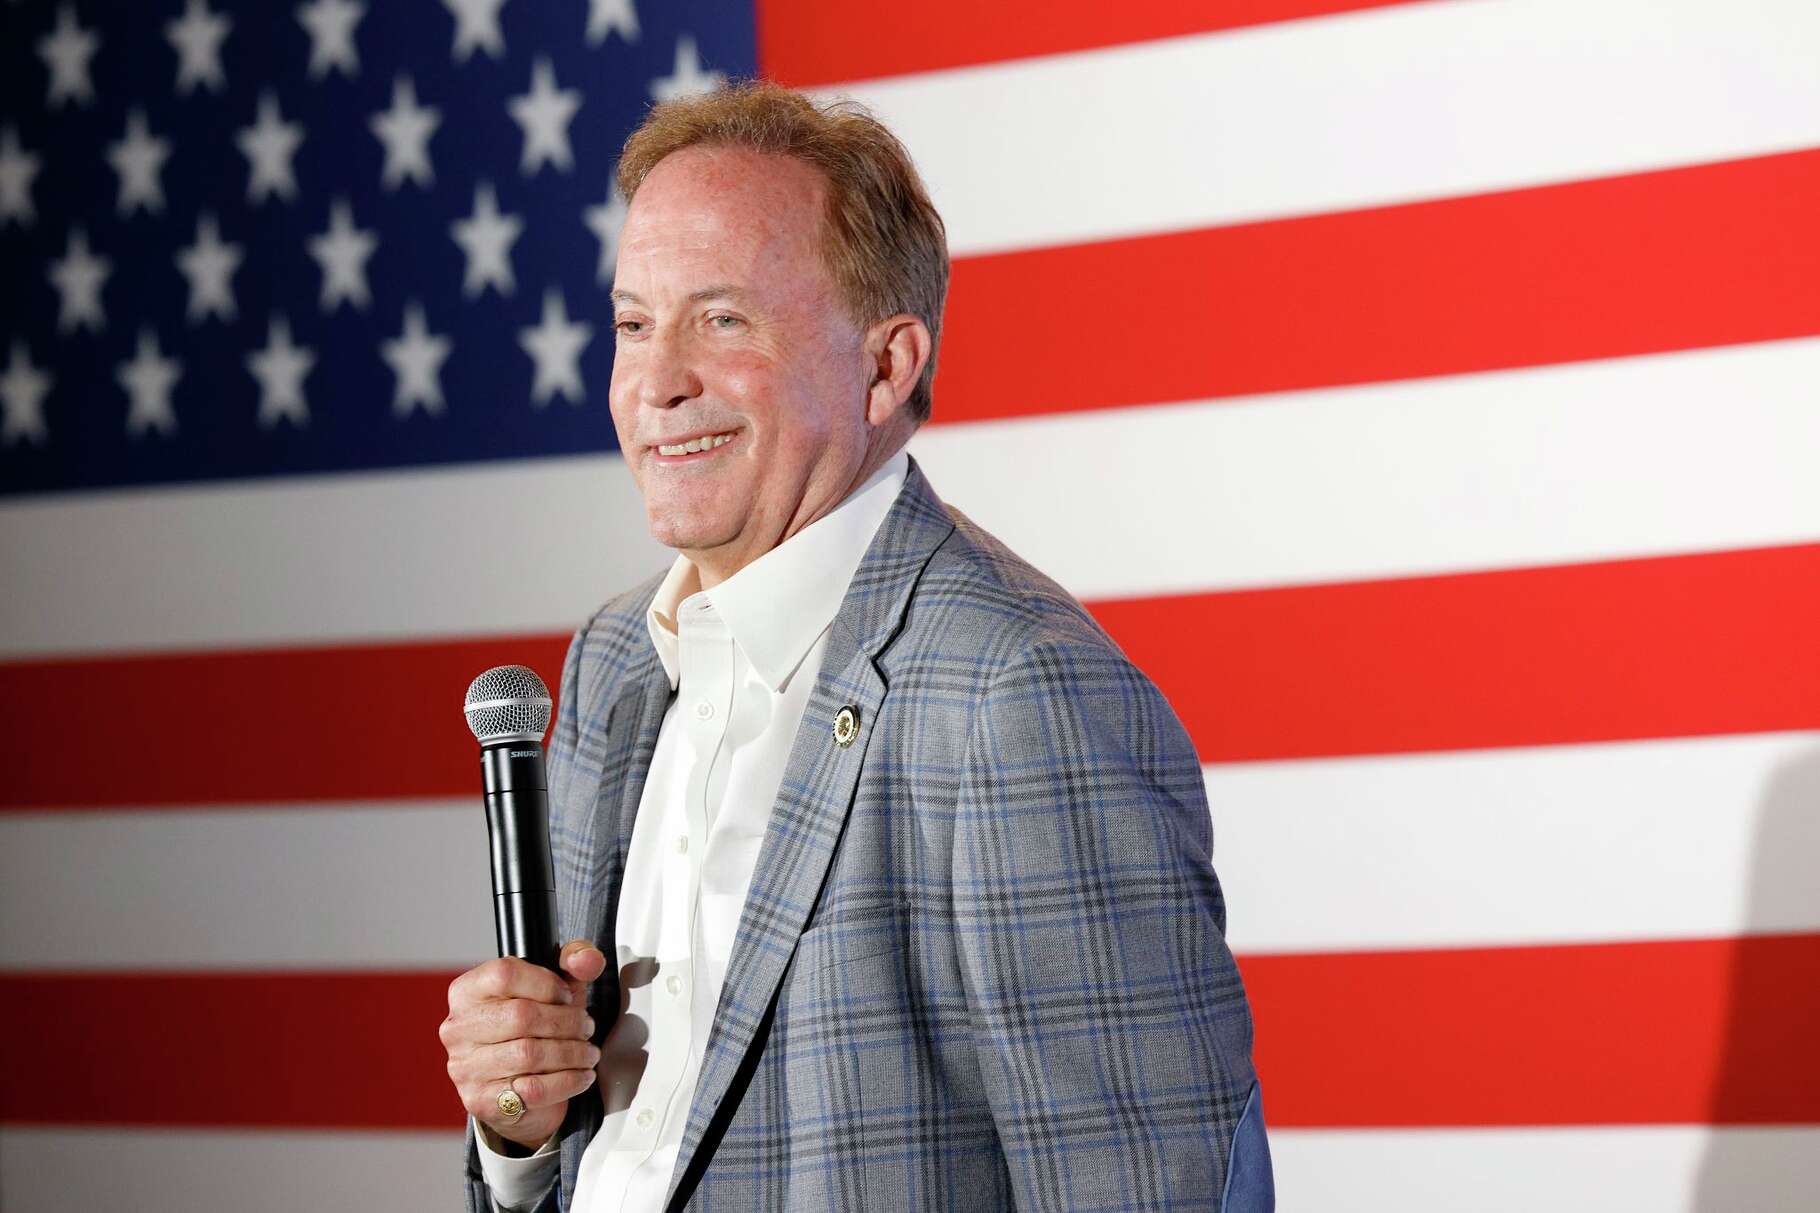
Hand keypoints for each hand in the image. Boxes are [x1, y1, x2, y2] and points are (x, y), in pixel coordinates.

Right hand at [441, 939, 607, 1150]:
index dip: (546, 983)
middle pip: (522, 1016)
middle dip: (566, 1022)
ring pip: (529, 1054)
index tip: (567, 995)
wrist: (515, 1086)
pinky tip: (581, 1075)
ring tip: (587, 1052)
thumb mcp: (554, 987)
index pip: (504, 974)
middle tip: (586, 1027)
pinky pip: (532, 1090)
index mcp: (467, 991)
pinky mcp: (480, 1100)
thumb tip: (586, 960)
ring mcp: (464, 1066)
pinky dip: (567, 1081)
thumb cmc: (532, 1028)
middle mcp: (458, 1027)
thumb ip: (574, 961)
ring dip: (571, 1053)